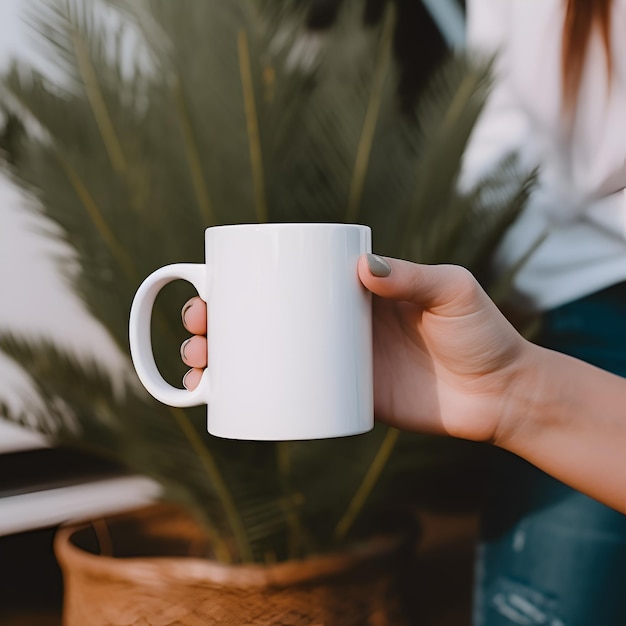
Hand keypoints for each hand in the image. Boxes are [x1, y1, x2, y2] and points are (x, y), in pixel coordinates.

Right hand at [180, 255, 533, 444]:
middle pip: (264, 319)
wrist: (502, 394)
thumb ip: (416, 276)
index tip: (210, 288)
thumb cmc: (483, 333)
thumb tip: (362, 265)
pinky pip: (294, 397)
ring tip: (198, 366)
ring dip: (224, 361)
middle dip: (218, 322)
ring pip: (269, 358)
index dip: (243, 282)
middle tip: (198, 328)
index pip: (287, 280)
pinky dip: (257, 399)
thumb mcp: (454, 292)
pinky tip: (224, 402)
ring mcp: (338, 364)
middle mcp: (336, 325)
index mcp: (352, 292)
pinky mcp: (347, 400)